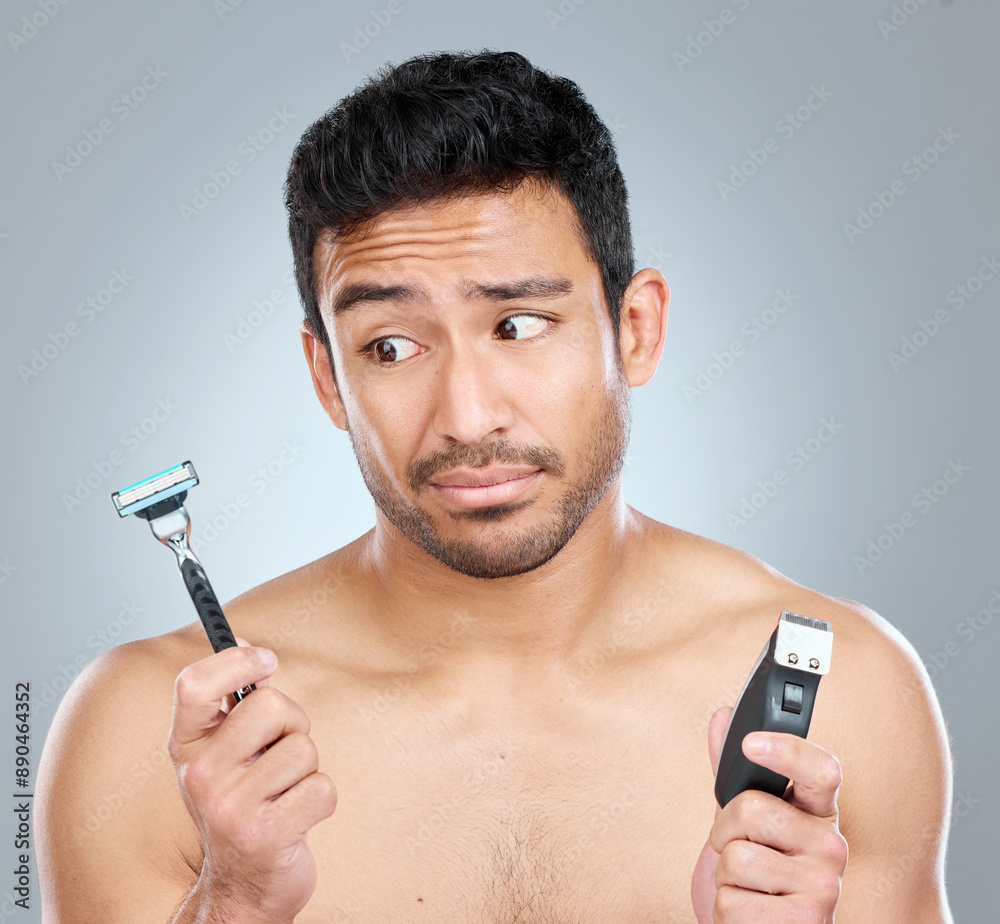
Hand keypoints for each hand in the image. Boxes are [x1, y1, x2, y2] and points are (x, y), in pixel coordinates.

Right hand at [167, 638, 336, 923]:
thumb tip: (252, 648)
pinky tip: (295, 818)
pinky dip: (320, 799)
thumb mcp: (224, 755)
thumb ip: (235, 705)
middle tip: (281, 751)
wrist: (240, 887)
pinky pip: (322, 787)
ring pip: (303, 748)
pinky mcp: (265, 834)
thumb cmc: (241, 806)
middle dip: (292, 722)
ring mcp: (229, 807)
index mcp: (186, 749)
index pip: (194, 684)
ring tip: (284, 793)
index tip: (267, 661)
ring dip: (307, 768)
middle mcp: (200, 776)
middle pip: (268, 705)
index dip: (236, 660)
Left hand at [691, 706, 847, 922]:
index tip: (751, 742)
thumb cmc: (758, 875)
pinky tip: (752, 914)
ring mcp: (823, 887)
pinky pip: (731, 899)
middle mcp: (832, 847)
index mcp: (819, 814)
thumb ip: (735, 773)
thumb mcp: (746, 822)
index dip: (788, 750)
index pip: (821, 770)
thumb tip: (721, 717)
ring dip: (724, 875)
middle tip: (740, 849)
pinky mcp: (802, 922)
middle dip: (724, 829)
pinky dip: (726, 909)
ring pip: (735, 856)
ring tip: (749, 887)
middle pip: (751, 808)